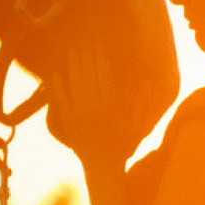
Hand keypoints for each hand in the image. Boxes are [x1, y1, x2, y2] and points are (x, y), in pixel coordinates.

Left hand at [45, 41, 168, 164]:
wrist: (102, 166)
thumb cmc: (123, 146)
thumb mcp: (137, 125)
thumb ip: (142, 103)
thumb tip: (149, 83)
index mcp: (110, 103)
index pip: (104, 72)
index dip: (100, 55)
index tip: (98, 41)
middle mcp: (93, 104)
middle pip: (88, 72)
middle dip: (86, 53)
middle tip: (84, 37)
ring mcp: (79, 112)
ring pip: (74, 81)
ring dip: (72, 63)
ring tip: (71, 48)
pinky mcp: (68, 120)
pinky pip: (60, 98)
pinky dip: (56, 85)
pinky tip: (54, 72)